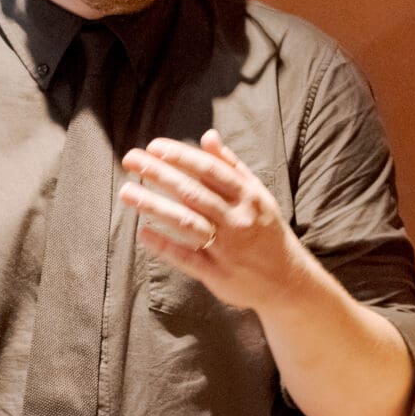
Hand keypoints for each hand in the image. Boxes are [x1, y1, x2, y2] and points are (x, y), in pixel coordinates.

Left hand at [120, 131, 308, 314]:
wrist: (287, 280)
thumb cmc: (265, 230)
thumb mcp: (257, 194)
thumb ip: (231, 166)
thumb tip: (208, 136)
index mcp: (248, 196)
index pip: (210, 170)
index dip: (181, 156)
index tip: (154, 146)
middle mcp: (237, 219)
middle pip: (193, 192)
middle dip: (159, 173)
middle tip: (130, 160)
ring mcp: (226, 248)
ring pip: (186, 223)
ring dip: (154, 206)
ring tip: (127, 192)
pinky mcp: (216, 273)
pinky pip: (186, 257)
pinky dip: (163, 245)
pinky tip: (142, 232)